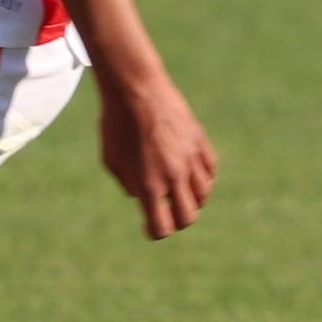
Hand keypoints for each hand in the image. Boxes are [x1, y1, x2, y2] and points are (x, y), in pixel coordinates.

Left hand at [97, 72, 216, 239]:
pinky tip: (190, 175)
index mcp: (149, 185)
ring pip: (203, 195)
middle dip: (177, 220)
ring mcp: (191, 160)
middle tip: (166, 214)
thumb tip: (143, 198)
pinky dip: (202, 179)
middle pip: (188, 217)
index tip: (149, 227)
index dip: (155, 231)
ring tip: (177, 193)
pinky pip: (209, 172)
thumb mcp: (112, 160)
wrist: (135, 89)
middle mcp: (174, 177)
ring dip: (191, 200)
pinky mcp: (201, 143)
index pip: (162, 227)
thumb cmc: (115, 125)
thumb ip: (129, 184)